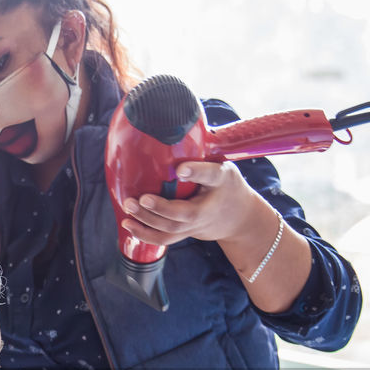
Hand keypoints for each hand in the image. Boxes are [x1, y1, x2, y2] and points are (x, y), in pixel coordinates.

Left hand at [120, 160, 260, 246]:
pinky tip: (129, 226)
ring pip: (171, 230)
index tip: (180, 169)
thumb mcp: (222, 165)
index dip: (195, 172)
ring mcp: (195, 225)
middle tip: (138, 199)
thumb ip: (202, 155)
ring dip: (147, 222)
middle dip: (159, 208)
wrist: (240, 218)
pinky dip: (146, 235)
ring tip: (129, 209)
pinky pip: (165, 239)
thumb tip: (177, 130)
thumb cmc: (226, 186)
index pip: (211, 176)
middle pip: (182, 214)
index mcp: (219, 183)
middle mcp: (206, 208)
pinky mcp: (185, 233)